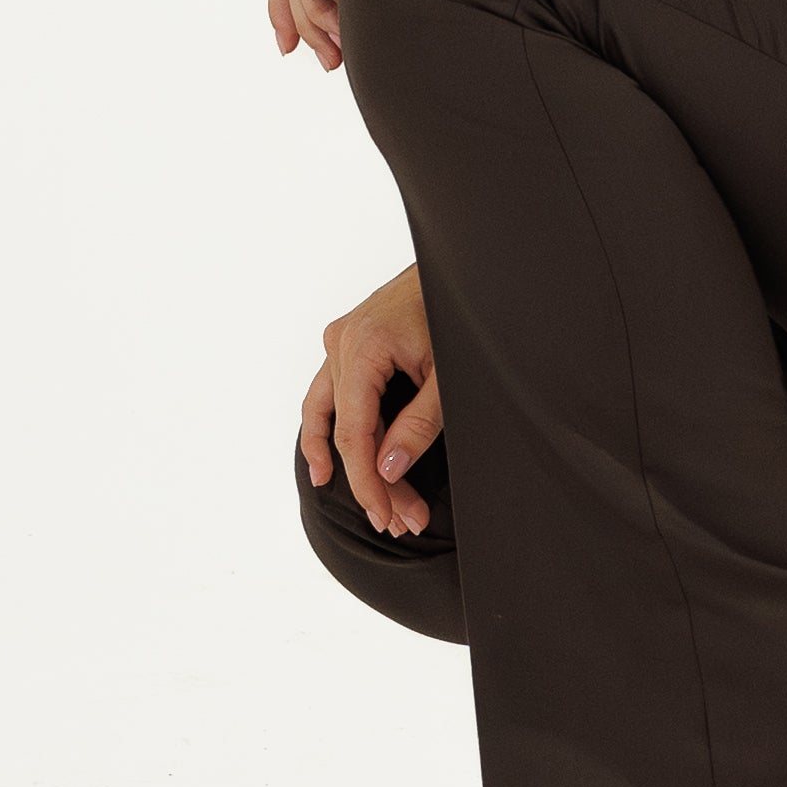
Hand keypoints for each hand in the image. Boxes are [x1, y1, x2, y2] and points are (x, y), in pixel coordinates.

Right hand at [301, 263, 441, 534]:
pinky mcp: (347, 339)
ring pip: (325, 411)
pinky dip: (329, 425)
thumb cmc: (458, 313)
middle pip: (346, 428)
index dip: (368, 483)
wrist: (461, 267)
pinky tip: (326, 458)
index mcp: (365, 345)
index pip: (355, 432)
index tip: (386, 515)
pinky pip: (328, 390)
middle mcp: (343, 341)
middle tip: (399, 519)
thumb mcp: (448, 377)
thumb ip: (419, 425)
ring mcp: (341, 338)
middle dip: (371, 478)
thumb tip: (388, 470)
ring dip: (339, 457)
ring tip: (345, 494)